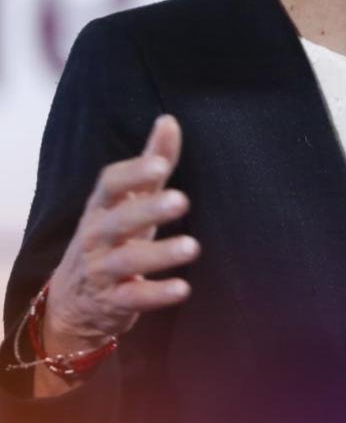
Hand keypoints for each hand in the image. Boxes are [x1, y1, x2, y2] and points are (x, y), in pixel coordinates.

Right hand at [42, 114, 199, 356]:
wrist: (76, 301)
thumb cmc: (114, 236)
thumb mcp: (130, 199)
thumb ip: (152, 161)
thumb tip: (169, 120)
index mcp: (102, 206)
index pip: (109, 185)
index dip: (133, 174)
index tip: (160, 165)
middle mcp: (97, 236)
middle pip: (118, 221)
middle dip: (148, 210)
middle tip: (182, 200)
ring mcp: (102, 271)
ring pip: (126, 261)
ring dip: (159, 254)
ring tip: (193, 247)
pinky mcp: (113, 302)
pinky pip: (133, 298)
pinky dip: (156, 294)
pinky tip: (183, 289)